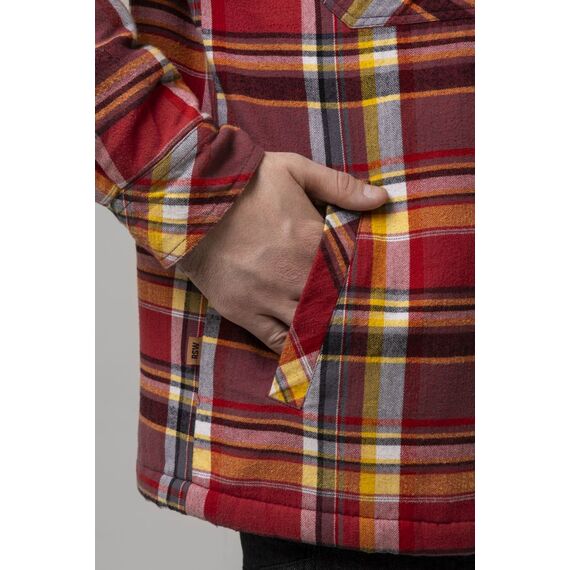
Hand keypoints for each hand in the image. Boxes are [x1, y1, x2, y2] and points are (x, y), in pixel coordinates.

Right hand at [178, 152, 388, 353]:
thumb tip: (382, 198)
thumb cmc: (245, 183)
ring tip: (336, 332)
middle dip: (345, 306)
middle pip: (333, 302)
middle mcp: (294, 275)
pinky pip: (275, 340)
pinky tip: (304, 344)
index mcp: (312, 240)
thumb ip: (339, 186)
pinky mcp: (242, 311)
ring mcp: (267, 297)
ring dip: (322, 327)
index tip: (371, 283)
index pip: (351, 269)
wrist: (189, 200)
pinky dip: (292, 346)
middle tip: (360, 313)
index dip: (362, 278)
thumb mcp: (294, 170)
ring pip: (308, 325)